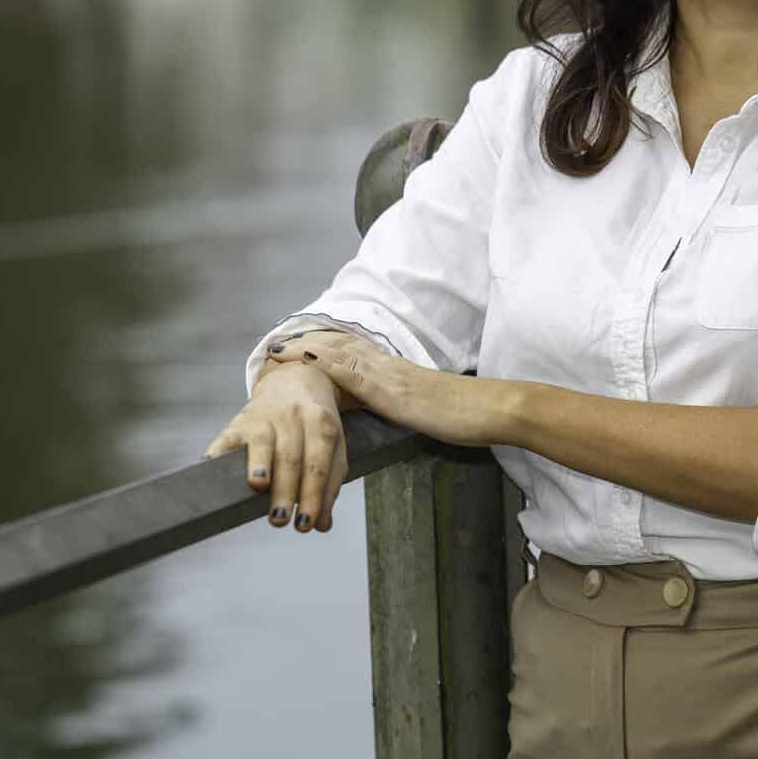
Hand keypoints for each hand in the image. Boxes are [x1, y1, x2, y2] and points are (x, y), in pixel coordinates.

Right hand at [203, 361, 347, 534]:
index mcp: (322, 423)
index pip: (317, 465)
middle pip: (290, 457)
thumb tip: (321, 524)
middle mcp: (294, 416)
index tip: (306, 524)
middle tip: (280, 520)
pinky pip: (227, 437)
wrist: (294, 380)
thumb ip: (329, 484)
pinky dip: (219, 453)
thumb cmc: (315, 425)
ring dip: (260, 465)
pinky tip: (216, 469)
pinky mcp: (239, 420)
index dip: (312, 496)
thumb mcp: (333, 446)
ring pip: (263, 442)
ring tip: (258, 487)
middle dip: (285, 491)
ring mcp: (265, 416)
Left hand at [266, 332, 506, 447]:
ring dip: (306, 348)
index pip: (348, 353)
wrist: (485, 409)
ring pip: (339, 353)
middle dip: (304, 345)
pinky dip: (327, 362)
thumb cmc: (459, 413)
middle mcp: (386, 365)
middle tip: (272, 347)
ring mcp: (387, 374)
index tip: (293, 350)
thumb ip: (398, 401)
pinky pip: (354, 372)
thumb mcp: (420, 406)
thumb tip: (382, 407)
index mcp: (392, 370)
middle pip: (337, 346)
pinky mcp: (390, 389)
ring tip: (276, 349)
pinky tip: (307, 358)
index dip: (319, 349)